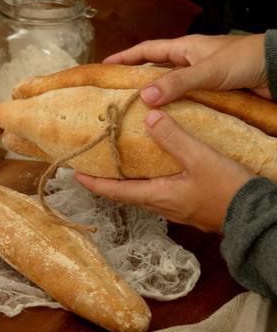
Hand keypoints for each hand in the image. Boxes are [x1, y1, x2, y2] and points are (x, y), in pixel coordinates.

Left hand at [74, 110, 252, 233]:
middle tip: (93, 167)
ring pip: (143, 194)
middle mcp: (163, 206)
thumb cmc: (226, 189)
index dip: (95, 183)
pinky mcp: (189, 205)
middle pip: (126, 194)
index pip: (116, 192)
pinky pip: (159, 193)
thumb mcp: (199, 158)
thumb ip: (173, 138)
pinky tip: (155, 168)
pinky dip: (147, 180)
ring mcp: (176, 208)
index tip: (76, 174)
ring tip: (119, 165)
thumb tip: (149, 117)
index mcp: (158, 196)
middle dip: (107, 182)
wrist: (254, 215)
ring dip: (127, 182)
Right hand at [104, 33, 270, 105]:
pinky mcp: (214, 94)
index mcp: (185, 49)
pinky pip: (189, 102)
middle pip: (156, 71)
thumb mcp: (207, 71)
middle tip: (117, 98)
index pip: (147, 50)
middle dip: (137, 81)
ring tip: (138, 116)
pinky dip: (177, 111)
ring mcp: (202, 79)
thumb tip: (144, 97)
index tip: (105, 67)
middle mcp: (190, 62)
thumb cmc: (244, 60)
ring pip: (172, 89)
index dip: (125, 58)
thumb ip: (177, 83)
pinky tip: (168, 124)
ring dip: (158, 100)